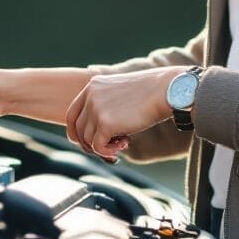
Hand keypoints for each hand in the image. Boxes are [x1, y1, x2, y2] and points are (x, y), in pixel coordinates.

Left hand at [64, 66, 186, 160]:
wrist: (166, 90)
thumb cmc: (150, 94)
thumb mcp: (120, 95)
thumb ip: (105, 108)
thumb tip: (95, 136)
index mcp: (92, 86)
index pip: (72, 114)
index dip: (76, 132)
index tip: (87, 143)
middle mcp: (90, 95)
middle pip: (78, 129)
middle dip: (89, 144)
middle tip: (108, 148)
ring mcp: (96, 108)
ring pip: (88, 140)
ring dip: (104, 146)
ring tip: (124, 141)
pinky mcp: (106, 123)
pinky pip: (98, 147)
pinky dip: (108, 151)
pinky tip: (126, 144)